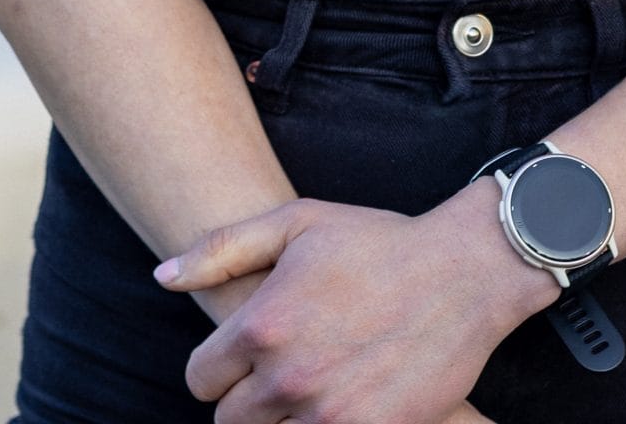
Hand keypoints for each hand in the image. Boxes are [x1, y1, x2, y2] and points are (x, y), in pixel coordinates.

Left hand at [155, 181, 552, 421]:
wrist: (464, 272)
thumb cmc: (377, 241)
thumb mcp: (298, 223)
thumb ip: (222, 249)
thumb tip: (161, 277)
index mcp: (262, 324)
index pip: (199, 379)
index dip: (219, 366)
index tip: (246, 352)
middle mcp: (287, 377)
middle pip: (229, 423)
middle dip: (248, 398)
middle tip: (285, 370)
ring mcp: (327, 415)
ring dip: (284, 420)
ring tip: (315, 385)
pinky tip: (342, 401)